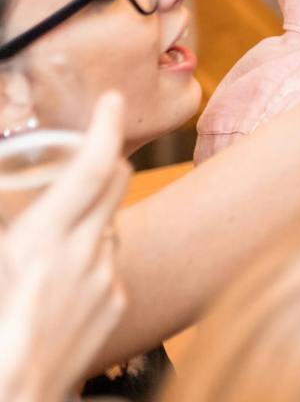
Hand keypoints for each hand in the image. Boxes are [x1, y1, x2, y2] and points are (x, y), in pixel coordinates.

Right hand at [0, 93, 129, 401]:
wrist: (14, 396)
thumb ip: (5, 225)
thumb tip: (7, 206)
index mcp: (42, 240)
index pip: (93, 167)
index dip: (108, 126)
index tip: (113, 101)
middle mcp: (83, 254)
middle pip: (115, 183)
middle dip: (105, 159)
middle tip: (88, 151)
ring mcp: (104, 279)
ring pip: (111, 223)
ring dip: (94, 213)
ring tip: (58, 230)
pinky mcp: (114, 304)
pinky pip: (111, 263)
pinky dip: (94, 254)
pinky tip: (65, 274)